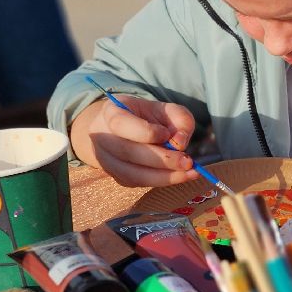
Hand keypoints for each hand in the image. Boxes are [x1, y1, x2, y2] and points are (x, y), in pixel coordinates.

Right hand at [69, 96, 198, 187]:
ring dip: (164, 176)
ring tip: (189, 172)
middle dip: (162, 159)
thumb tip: (180, 143)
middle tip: (188, 161)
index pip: (121, 124)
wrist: (125, 130)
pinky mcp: (116, 176)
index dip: (145, 132)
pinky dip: (162, 181)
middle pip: (128, 152)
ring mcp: (106, 159)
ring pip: (132, 173)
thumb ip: (179, 118)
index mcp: (111, 112)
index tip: (166, 134)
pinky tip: (181, 176)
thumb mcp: (165, 109)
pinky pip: (138, 182)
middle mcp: (102, 137)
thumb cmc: (147, 117)